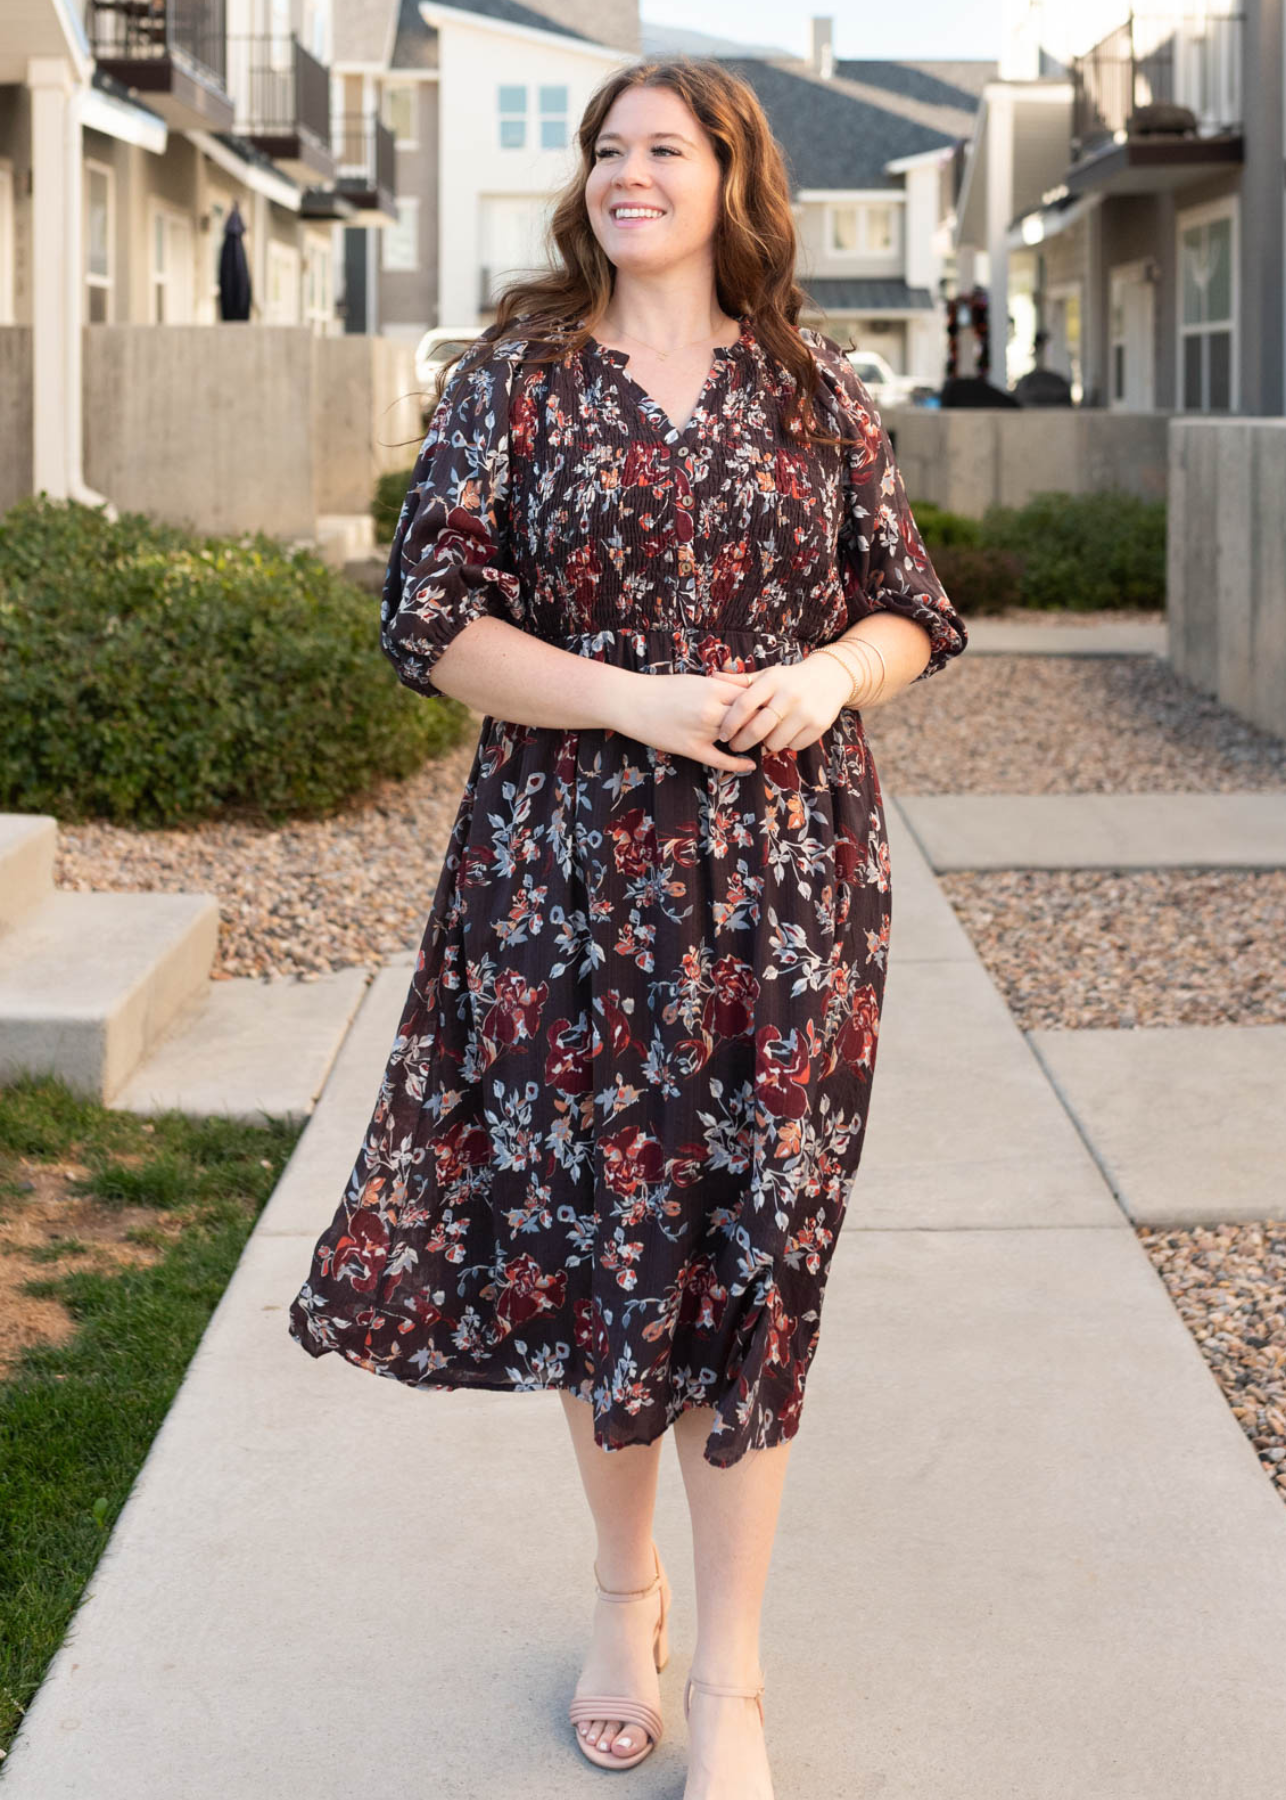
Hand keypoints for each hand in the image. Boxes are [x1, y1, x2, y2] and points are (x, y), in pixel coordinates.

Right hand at [616, 669, 758, 772]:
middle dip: (762, 723)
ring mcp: (702, 730)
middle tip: (772, 727)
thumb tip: (747, 692)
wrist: (633, 702)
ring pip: (738, 738)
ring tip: (761, 743)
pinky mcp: (692, 748)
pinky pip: (721, 760)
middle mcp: (711, 709)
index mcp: (713, 688)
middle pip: (751, 718)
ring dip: (750, 741)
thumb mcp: (697, 680)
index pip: (752, 697)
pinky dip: (738, 764)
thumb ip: (722, 687)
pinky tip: (749, 765)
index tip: (771, 708)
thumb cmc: (664, 689)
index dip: (764, 704)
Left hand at [714, 653, 851, 752]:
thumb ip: (741, 681)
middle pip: (758, 729)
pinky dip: (786, 744)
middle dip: (742, 742)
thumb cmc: (789, 679)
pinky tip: (786, 734)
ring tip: (765, 736)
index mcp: (773, 681)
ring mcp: (806, 711)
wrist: (830, 678)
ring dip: (766, 744)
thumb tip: (712, 677)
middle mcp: (790, 695)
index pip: (744, 705)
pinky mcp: (819, 725)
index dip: (730, 723)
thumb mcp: (767, 675)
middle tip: (735, 746)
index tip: (723, 735)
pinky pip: (794, 746)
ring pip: (775, 742)